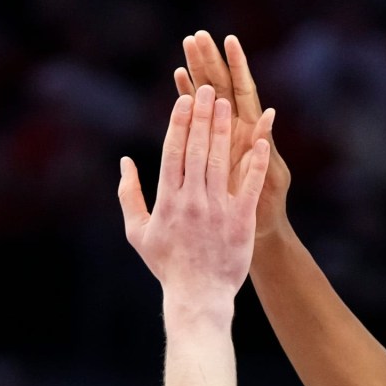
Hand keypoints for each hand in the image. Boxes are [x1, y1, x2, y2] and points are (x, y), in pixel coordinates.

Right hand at [118, 83, 270, 326]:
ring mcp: (217, 209)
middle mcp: (191, 200)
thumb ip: (129, 195)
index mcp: (167, 200)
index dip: (179, 123)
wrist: (197, 296)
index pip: (173, 152)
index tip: (184, 99)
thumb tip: (125, 162)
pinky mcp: (240, 220)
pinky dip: (255, 160)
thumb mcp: (138, 232)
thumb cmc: (167, 265)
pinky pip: (249, 184)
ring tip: (227, 103)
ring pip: (220, 160)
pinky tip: (260, 138)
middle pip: (197, 149)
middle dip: (202, 116)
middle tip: (208, 89)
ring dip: (224, 129)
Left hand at [177, 31, 290, 238]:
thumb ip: (217, 147)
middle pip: (219, 90)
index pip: (207, 95)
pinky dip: (258, 120)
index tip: (189, 45)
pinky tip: (252, 100)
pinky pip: (260, 137)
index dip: (198, 71)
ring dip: (223, 73)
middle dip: (209, 63)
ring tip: (211, 45)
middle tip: (198, 35)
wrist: (252, 238)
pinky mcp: (264, 163)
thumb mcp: (220, 180)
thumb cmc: (230, 210)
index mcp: (221, 133)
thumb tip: (222, 117)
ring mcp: (250, 145)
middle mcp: (236, 131)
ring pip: (236, 102)